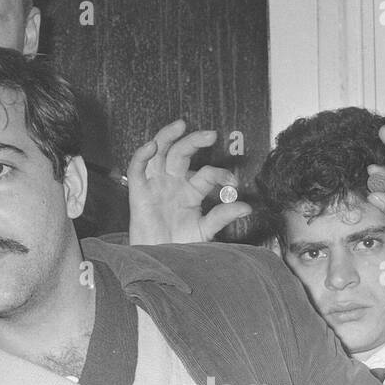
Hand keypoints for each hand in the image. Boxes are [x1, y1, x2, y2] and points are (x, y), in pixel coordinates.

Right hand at [127, 120, 251, 244]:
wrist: (158, 260)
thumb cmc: (179, 245)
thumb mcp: (205, 229)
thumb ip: (223, 216)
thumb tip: (247, 208)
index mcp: (191, 190)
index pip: (207, 174)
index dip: (220, 174)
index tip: (233, 183)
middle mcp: (173, 182)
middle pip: (182, 153)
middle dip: (195, 141)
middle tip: (211, 135)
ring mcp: (156, 184)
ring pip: (160, 151)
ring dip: (168, 136)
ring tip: (181, 125)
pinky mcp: (138, 191)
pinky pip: (137, 167)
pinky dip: (142, 155)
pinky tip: (151, 146)